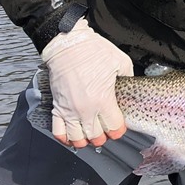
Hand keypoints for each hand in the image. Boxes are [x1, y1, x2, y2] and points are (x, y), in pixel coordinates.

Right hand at [41, 17, 134, 147]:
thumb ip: (128, 79)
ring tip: (90, 133)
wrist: (68, 44)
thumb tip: (128, 87)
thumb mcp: (121, 62)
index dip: (119, 129)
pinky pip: (58, 131)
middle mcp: (85, 109)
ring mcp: (69, 110)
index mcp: (103, 100)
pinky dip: (65, 137)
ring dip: (85, 140)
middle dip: (104, 136)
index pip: (114, 128)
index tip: (119, 125)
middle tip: (106, 129)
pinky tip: (71, 135)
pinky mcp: (57, 107)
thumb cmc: (93, 50)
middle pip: (96, 137)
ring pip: (77, 139)